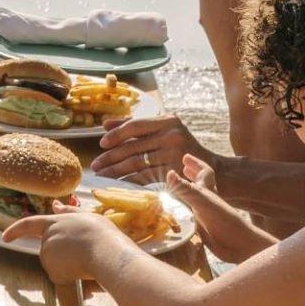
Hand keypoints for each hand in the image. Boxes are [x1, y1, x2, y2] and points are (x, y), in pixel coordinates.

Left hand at [1, 209, 124, 286]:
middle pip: (50, 248)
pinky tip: (83, 272)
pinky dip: (70, 277)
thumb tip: (55, 205)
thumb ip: (68, 211)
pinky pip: (61, 277)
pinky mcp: (52, 271)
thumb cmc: (102, 234)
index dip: (15, 230)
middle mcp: (47, 237)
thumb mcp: (86, 216)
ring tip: (88, 260)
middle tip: (85, 254)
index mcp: (54, 222)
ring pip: (56, 264)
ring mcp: (48, 255)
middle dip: (63, 254)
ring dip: (69, 265)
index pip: (28, 224)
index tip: (5, 237)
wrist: (107, 252)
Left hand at [92, 112, 213, 184]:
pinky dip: (128, 181)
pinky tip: (117, 184)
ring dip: (115, 171)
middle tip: (95, 165)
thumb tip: (105, 124)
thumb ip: (136, 126)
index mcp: (168, 120)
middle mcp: (172, 135)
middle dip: (110, 157)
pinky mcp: (172, 173)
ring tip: (101, 175)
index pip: (135, 126)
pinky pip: (144, 177)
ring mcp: (173, 155)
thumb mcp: (164, 130)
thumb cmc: (181, 146)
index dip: (116, 135)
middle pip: (133, 146)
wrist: (209, 168)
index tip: (102, 144)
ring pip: (136, 163)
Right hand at [165, 154, 273, 262]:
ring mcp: (205, 214)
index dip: (196, 163)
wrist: (237, 244)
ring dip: (187, 191)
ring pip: (195, 198)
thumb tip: (169, 173)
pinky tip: (177, 213)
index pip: (204, 172)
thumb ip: (185, 189)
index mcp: (208, 191)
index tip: (185, 157)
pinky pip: (191, 214)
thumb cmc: (223, 220)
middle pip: (201, 183)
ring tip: (178, 187)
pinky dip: (184, 209)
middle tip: (184, 166)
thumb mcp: (202, 201)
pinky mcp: (202, 227)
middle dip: (193, 173)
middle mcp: (207, 200)